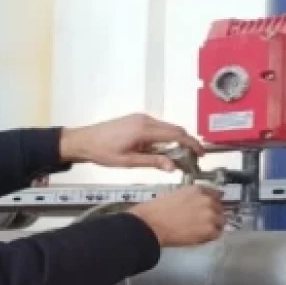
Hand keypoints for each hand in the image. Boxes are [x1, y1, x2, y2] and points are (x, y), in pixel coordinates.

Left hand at [60, 113, 203, 171]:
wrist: (84, 141)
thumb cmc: (102, 152)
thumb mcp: (128, 162)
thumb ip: (152, 162)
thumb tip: (173, 166)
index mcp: (144, 130)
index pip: (176, 135)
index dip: (191, 144)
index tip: (201, 153)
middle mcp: (145, 120)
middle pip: (174, 129)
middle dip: (186, 142)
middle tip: (192, 159)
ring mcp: (141, 118)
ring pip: (167, 128)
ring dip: (175, 140)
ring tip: (177, 158)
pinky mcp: (137, 120)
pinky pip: (157, 127)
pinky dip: (165, 137)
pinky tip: (162, 151)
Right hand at [127, 186, 226, 246]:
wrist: (152, 224)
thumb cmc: (157, 210)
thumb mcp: (175, 195)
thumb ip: (190, 197)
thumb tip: (196, 203)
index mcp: (198, 190)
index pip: (216, 194)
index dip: (213, 202)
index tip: (211, 208)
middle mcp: (207, 200)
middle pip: (220, 208)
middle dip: (213, 215)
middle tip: (202, 222)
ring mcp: (210, 215)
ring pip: (220, 222)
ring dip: (213, 226)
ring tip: (200, 231)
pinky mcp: (210, 230)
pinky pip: (216, 234)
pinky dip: (209, 237)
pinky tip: (199, 237)